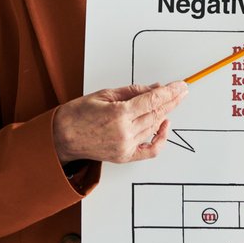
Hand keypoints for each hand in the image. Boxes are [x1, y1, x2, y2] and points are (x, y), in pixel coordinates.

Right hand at [53, 81, 187, 164]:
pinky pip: (151, 150)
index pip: (153, 100)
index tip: (180, 86)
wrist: (62, 137)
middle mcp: (124, 132)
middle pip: (157, 113)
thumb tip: (154, 88)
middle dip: (172, 101)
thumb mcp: (104, 94)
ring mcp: (125, 146)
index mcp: (118, 114)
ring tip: (171, 102)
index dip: (170, 92)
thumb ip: (132, 91)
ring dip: (165, 114)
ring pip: (154, 127)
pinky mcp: (125, 156)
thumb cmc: (77, 115)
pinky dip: (161, 139)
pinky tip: (164, 126)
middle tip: (182, 91)